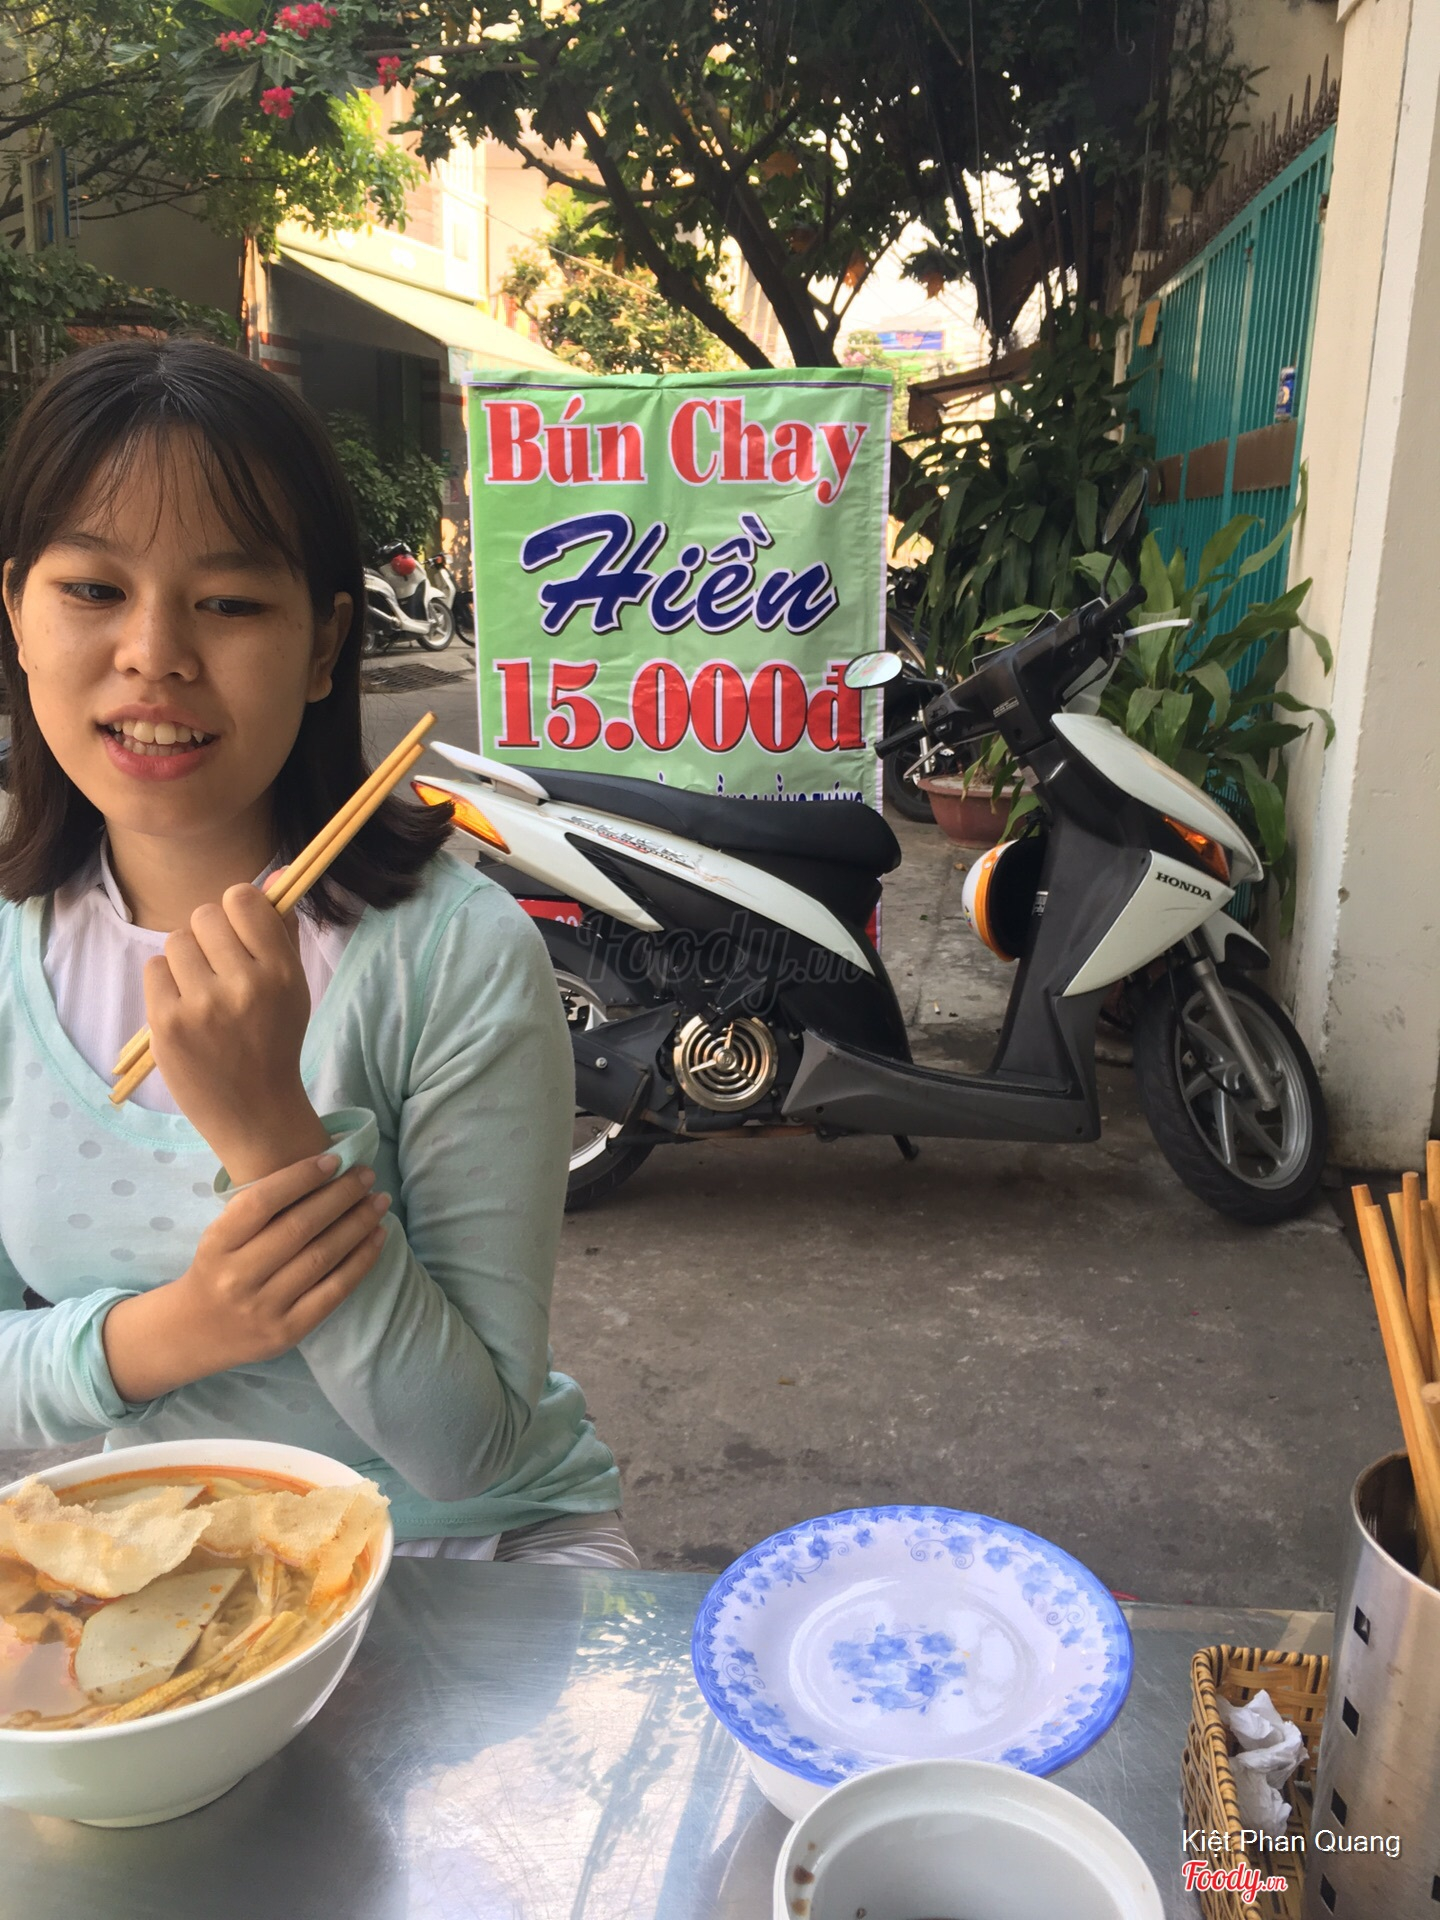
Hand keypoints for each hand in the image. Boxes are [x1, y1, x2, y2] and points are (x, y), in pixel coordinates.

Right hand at [102, 1153, 389, 1401]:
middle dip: (340, 1195)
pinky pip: (334, 1290)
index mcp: (217, 1245)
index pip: (261, 1203)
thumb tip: (323, 1171)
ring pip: (321, 1257)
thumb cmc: (218, 1269)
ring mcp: (264, 1307)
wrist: (195, 1333)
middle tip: (366, 1174)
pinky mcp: (288, 1331)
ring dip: (357, 1224)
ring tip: (378, 1201)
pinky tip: (378, 1236)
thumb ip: (258, 1211)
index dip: (300, 1177)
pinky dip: (361, 1260)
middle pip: (299, 1228)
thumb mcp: (220, 1237)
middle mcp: (238, 1277)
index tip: (333, 1159)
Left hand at [144, 883, 328, 1183]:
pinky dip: (165, 983)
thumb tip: (274, 876)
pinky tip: (184, 1008)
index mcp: (280, 972)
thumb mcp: (293, 987)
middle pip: (204, 916)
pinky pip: (153, 968)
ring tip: (201, 992)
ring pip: (176, 941)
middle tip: (217, 968)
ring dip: (185, 960)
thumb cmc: (274, 1042)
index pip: (242, 899)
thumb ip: (281, 932)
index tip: (238, 933)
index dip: (236, 910)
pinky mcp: (167, 1022)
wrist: (255, 1112)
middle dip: (208, 936)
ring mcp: (202, 1004)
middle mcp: (244, 984)